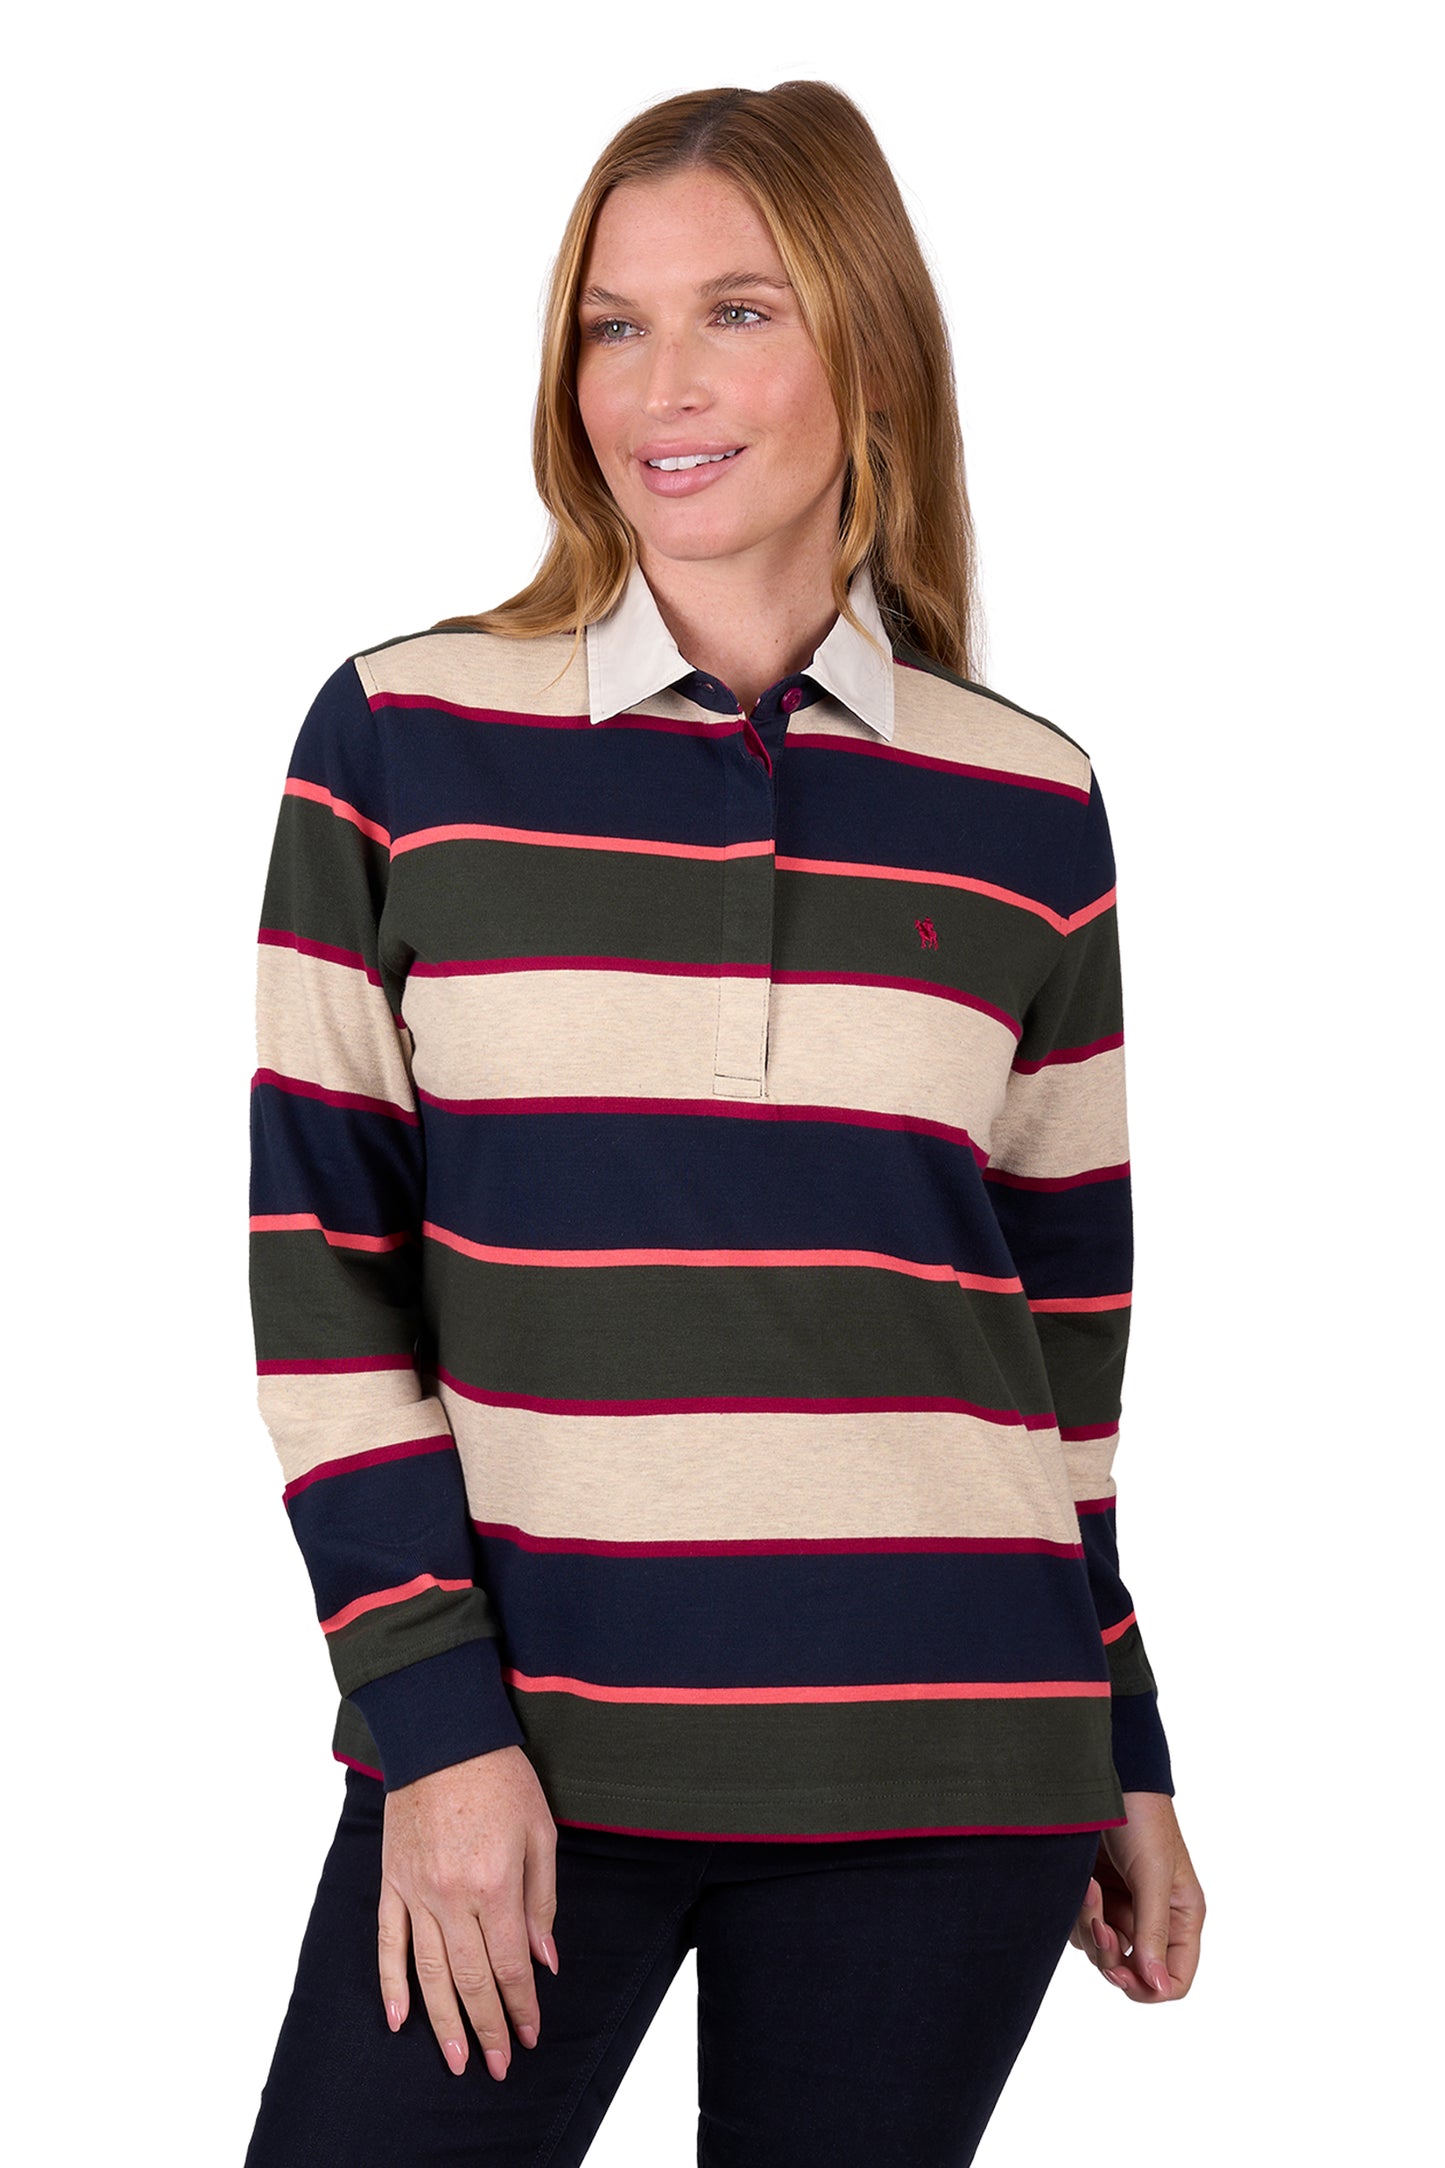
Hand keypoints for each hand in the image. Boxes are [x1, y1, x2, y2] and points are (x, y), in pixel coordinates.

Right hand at [376, 1744, 558, 2079]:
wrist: (441, 1736)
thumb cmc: (499, 1778)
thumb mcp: (540, 1831)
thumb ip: (542, 1899)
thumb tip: (544, 1959)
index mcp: (494, 1884)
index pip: (510, 1964)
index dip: (522, 2005)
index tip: (531, 2034)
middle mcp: (451, 1897)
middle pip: (470, 1979)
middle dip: (487, 2028)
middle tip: (499, 2066)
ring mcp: (415, 1892)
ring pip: (427, 1973)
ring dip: (443, 2022)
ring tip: (455, 2060)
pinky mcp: (391, 1882)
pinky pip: (387, 1943)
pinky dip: (391, 1984)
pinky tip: (398, 2019)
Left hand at [1068, 1791, 1203, 2001]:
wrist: (1100, 1778)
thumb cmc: (1141, 1818)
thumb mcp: (1153, 1875)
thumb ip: (1153, 1932)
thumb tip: (1158, 1986)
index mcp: (1181, 1917)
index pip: (1173, 1979)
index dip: (1148, 1986)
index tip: (1120, 1970)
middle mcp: (1153, 1919)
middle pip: (1131, 1971)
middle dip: (1109, 1952)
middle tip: (1097, 1923)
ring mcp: (1122, 1907)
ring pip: (1100, 1950)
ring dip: (1089, 1924)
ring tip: (1088, 1887)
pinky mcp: (1095, 1894)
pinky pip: (1080, 1927)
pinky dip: (1076, 1910)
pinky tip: (1081, 1880)